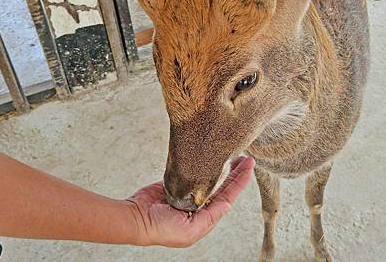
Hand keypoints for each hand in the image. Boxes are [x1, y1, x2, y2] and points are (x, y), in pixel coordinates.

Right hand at [124, 156, 254, 246]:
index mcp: (205, 218)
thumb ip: (210, 216)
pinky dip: (206, 166)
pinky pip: (196, 173)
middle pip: (223, 186)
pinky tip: (213, 158)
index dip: (240, 182)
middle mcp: (200, 205)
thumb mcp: (190, 230)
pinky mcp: (178, 184)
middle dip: (236, 173)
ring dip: (224, 168)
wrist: (136, 218)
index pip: (228, 196)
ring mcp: (189, 194)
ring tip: (236, 156)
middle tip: (247, 158)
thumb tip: (228, 205)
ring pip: (212, 178)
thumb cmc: (160, 229)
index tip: (249, 167)